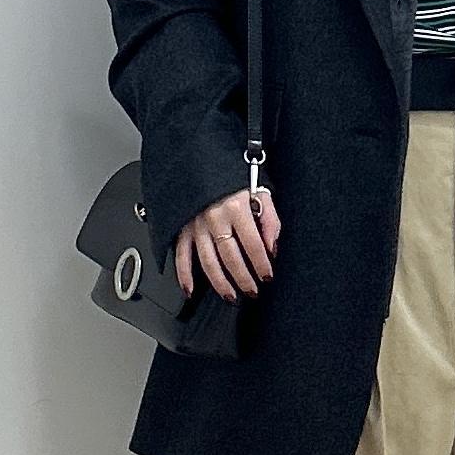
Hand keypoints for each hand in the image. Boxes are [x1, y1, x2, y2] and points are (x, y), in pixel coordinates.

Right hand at [175, 186, 279, 302]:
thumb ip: (270, 220)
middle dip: (243, 279)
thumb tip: (272, 247)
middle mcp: (214, 218)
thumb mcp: (260, 190)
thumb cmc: (232, 176)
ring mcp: (196, 225)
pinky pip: (181, 255)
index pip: (253, 244)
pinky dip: (184, 275)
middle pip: (230, 257)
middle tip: (252, 291)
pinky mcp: (181, 227)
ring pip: (208, 261)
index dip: (261, 264)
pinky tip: (190, 289)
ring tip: (231, 296)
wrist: (201, 158)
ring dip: (220, 283)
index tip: (267, 276)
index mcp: (236, 207)